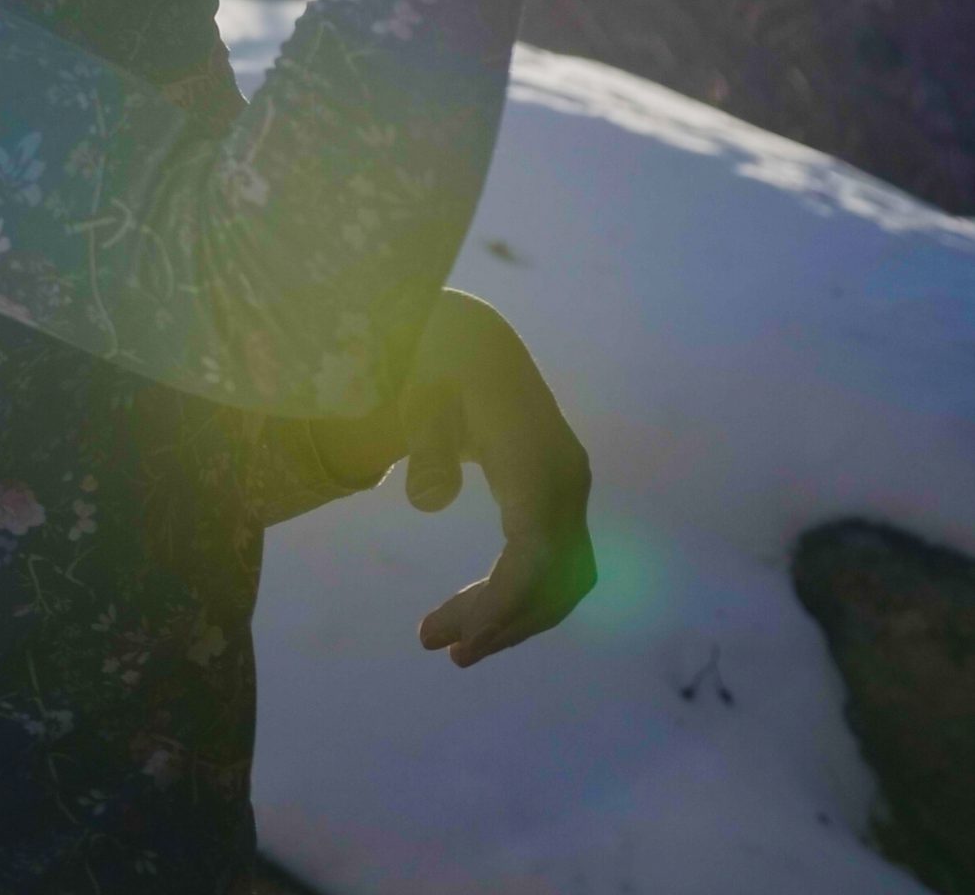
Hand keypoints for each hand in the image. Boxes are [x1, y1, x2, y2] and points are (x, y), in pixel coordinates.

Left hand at [397, 289, 595, 667]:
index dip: (504, 604)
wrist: (474, 342)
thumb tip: (426, 499)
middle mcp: (567, 478)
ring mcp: (572, 489)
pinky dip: (523, 597)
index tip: (461, 644)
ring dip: (515, 617)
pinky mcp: (563, 498)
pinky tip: (479, 613)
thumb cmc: (438, 365)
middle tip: (439, 647)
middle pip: (552, 576)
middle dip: (502, 622)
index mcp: (535, 457)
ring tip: (453, 642)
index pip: (535, 552)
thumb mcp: (418, 393)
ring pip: (563, 580)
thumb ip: (422, 441)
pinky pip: (558, 565)